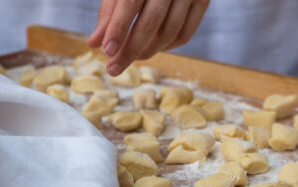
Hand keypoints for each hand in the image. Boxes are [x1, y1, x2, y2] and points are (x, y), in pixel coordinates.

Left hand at [87, 0, 209, 75]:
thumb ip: (109, 13)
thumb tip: (95, 44)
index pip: (130, 3)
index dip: (118, 29)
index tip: (107, 51)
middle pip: (151, 23)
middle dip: (130, 50)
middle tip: (113, 69)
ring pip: (169, 33)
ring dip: (148, 51)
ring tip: (131, 57)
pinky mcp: (203, 1)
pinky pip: (185, 35)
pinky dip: (167, 47)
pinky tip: (152, 48)